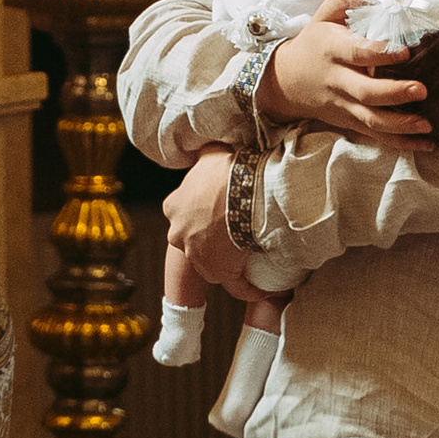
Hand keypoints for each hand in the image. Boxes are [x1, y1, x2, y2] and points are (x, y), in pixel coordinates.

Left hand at [164, 146, 257, 302]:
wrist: (245, 190)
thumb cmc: (228, 170)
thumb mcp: (211, 154)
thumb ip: (206, 155)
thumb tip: (208, 148)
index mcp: (174, 205)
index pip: (185, 217)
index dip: (203, 217)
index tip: (221, 216)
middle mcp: (178, 232)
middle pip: (194, 243)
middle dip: (212, 242)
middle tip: (238, 235)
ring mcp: (195, 255)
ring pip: (213, 264)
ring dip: (231, 264)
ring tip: (254, 260)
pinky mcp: (217, 271)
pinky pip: (236, 285)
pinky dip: (249, 287)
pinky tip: (265, 289)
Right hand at [258, 0, 428, 137]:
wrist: (287, 81)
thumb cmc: (315, 43)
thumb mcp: (324, 15)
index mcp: (334, 51)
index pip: (357, 53)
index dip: (379, 53)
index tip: (405, 50)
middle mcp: (338, 82)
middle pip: (366, 92)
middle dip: (395, 94)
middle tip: (423, 90)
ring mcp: (344, 106)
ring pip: (371, 120)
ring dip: (400, 125)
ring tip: (427, 125)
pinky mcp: (350, 122)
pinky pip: (375, 136)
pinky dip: (400, 144)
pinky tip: (426, 145)